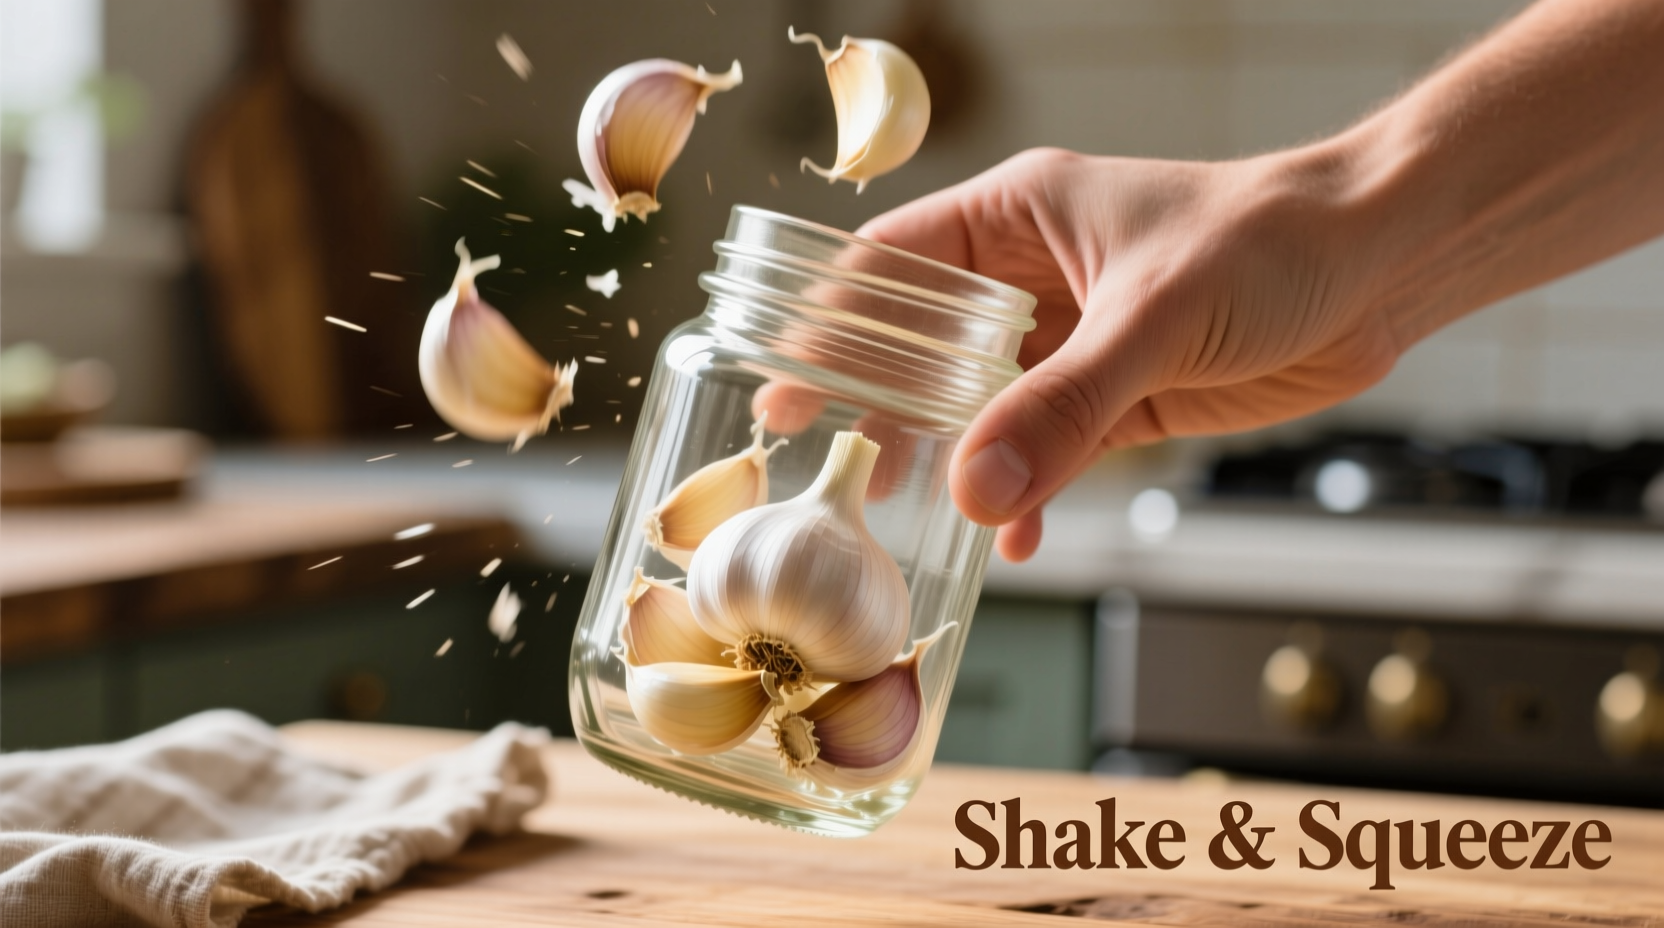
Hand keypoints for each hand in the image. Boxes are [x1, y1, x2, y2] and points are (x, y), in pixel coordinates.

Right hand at [857, 147, 1399, 561]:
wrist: (1380, 267)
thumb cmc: (1267, 243)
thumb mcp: (1152, 318)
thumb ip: (1062, 407)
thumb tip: (974, 493)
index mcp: (1015, 216)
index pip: (892, 264)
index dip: (833, 321)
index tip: (786, 379)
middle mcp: (1030, 278)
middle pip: (921, 344)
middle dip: (878, 402)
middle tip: (825, 461)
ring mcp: (1072, 341)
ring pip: (981, 406)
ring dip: (950, 459)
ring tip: (906, 513)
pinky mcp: (1116, 396)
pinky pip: (1046, 452)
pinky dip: (1027, 495)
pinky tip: (1017, 538)